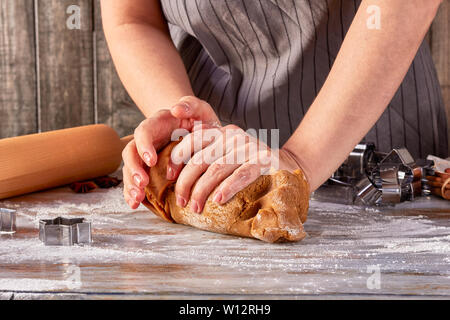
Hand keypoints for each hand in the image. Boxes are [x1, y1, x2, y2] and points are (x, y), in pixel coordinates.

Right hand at [122, 96, 219, 208]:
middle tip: (142, 184)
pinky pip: (137, 181)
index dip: (144, 146)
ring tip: (136, 200)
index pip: (143, 132)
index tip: (152, 161)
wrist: (201, 131)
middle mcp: (147, 140)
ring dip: (131, 185)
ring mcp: (146, 155)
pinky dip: (133, 192)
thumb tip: (175, 109)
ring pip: (131, 169)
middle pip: (131, 152)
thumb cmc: (200, 120)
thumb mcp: (200, 109)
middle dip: (133, 169)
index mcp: (157, 123)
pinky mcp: (149, 170)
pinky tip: (135, 204)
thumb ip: (190, 104)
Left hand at [169, 125, 302, 212]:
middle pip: (201, 158)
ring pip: (217, 168)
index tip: (168, 176)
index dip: (178, 157)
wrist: (289, 167)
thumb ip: (208, 157)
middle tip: (181, 202)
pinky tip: (219, 200)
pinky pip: (241, 174)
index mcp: (222, 133)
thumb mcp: (228, 156)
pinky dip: (228, 188)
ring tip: (196, 207)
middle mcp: (234, 136)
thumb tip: (175, 171)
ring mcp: (249, 147)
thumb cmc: (252, 167)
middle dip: (186, 182)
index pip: (193, 140)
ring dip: (202, 190)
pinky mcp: (264, 160)